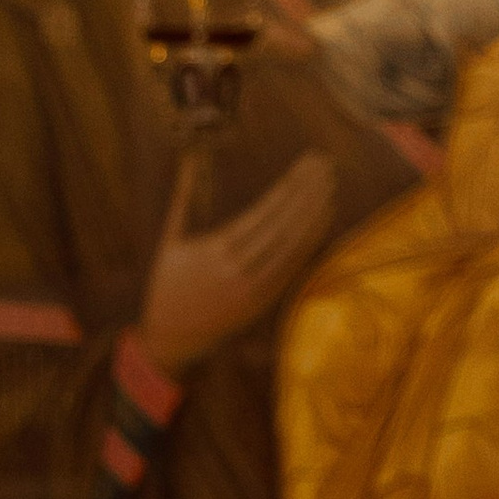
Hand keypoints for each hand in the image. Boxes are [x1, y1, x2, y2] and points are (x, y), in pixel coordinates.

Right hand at [140, 147, 335, 376]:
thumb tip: (188, 160)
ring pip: (292, 248)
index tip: (305, 165)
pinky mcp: (263, 302)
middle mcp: (238, 271)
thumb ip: (184, 199)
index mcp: (215, 252)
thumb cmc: (168, 284)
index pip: (262, 214)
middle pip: (282, 226)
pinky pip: (292, 268)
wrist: (170, 337)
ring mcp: (254, 289)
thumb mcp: (171, 240)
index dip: (287, 189)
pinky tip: (323, 219)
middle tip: (325, 165)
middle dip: (305, 193)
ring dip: (313, 215)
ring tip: (330, 186)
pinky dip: (309, 243)